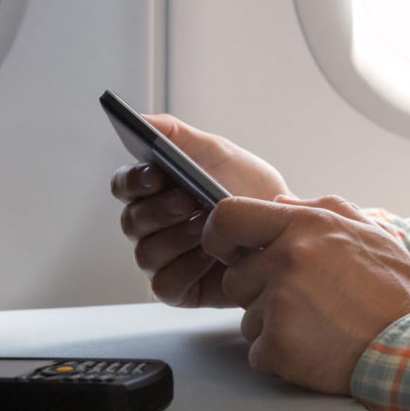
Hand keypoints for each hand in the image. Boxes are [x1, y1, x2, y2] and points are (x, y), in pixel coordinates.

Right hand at [111, 114, 290, 307]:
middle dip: (160, 210)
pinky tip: (213, 255)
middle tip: (189, 201)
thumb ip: (177, 135)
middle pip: (132, 221)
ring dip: (177, 239)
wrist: (285, 226)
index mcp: (154, 191)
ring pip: (146, 253)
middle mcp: (152, 227)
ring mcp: (163, 259)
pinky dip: (187, 268)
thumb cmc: (248, 188)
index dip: (133, 180)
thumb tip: (141, 120)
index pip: (124, 185)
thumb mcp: (218, 153)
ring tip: (208, 228)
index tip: (156, 174)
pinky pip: (165, 283)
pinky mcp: (179, 290)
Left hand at [202, 194, 409, 394]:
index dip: (218, 235)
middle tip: (305, 302)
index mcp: (305, 227)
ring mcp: (280, 304)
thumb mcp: (369, 233)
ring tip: (319, 326)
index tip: (226, 249)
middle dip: (259, 292)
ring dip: (273, 326)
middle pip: (236, 278)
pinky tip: (316, 350)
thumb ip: (322, 210)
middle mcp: (287, 260)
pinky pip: (258, 353)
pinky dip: (281, 358)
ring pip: (246, 319)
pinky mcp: (279, 346)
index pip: (228, 216)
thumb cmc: (397, 292)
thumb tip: (279, 204)